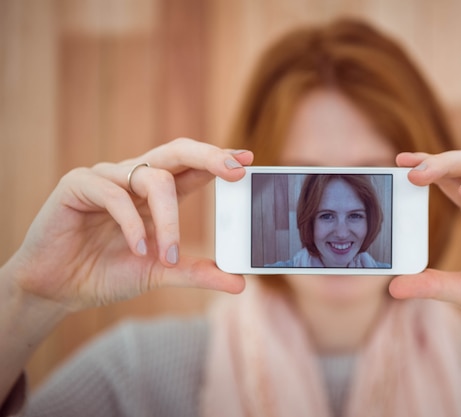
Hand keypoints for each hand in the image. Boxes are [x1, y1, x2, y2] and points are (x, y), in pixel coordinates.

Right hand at [6, 138, 251, 311]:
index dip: (220, 160)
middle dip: (209, 156)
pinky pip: (114, 193)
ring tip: (167, 255)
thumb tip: (241, 283)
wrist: (58, 289)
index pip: (194, 168)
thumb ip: (197, 273)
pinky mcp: (78, 184)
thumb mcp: (160, 274)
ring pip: (153, 178)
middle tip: (235, 169)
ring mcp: (107, 177)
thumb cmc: (108, 273)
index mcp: (158, 194)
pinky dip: (132, 223)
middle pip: (177, 152)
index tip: (248, 160)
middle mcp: (135, 179)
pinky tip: (136, 248)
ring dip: (168, 219)